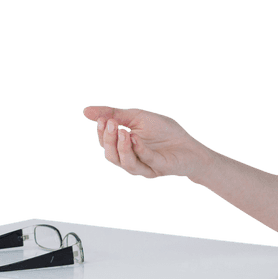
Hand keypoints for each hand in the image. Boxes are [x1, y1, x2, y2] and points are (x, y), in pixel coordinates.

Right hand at [83, 105, 207, 179]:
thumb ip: (115, 114)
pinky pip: (146, 161)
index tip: (103, 118)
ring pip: (126, 163)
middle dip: (108, 140)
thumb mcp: (139, 117)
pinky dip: (140, 149)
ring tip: (122, 131)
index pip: (106, 143)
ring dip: (122, 148)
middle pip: (112, 156)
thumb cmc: (165, 131)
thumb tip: (86, 110)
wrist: (192, 146)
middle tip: (110, 123)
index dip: (102, 132)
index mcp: (124, 150)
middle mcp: (132, 161)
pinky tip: (136, 138)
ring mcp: (145, 167)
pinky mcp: (160, 168)